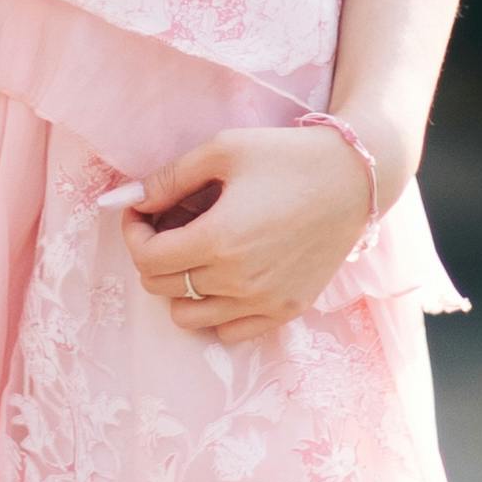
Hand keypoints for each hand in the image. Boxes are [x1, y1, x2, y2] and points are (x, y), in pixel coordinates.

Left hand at [124, 123, 381, 341]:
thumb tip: (128, 199)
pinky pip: (229, 332)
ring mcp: (264, 303)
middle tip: (169, 223)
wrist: (353, 179)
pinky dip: (215, 310)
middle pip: (161, 287)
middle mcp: (238, 281)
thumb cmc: (287, 157)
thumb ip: (169, 178)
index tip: (141, 211)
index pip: (146, 258)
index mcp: (218, 240)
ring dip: (180, 286)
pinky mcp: (286, 311)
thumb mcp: (223, 150)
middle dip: (152, 254)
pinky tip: (224, 276)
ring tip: (196, 252)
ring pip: (188, 317)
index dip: (133, 232)